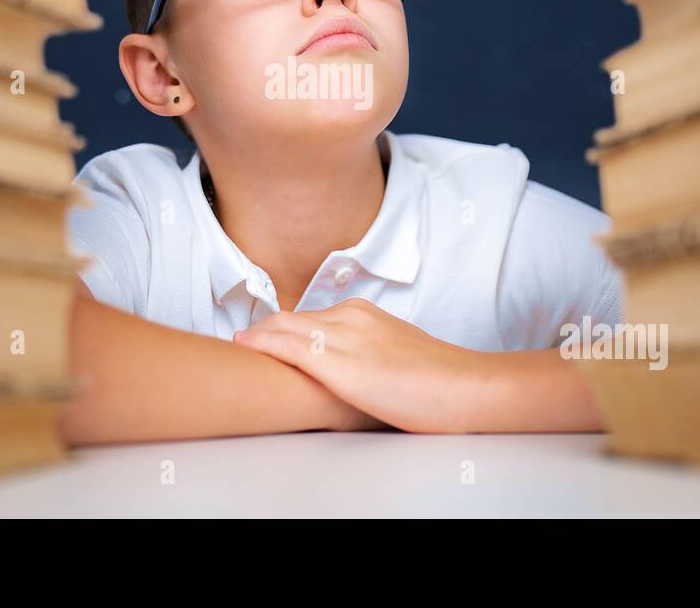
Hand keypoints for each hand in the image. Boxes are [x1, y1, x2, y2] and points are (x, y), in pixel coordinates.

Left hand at [232, 298, 485, 433]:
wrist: (464, 386)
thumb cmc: (438, 381)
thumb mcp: (396, 356)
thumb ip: (369, 355)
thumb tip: (356, 371)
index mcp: (365, 313)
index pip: (309, 316)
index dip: (281, 327)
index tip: (260, 336)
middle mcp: (351, 316)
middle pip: (291, 318)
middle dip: (263, 329)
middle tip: (238, 341)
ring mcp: (344, 337)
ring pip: (285, 328)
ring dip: (258, 335)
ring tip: (235, 344)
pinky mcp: (339, 363)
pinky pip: (289, 347)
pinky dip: (262, 344)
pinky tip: (244, 346)